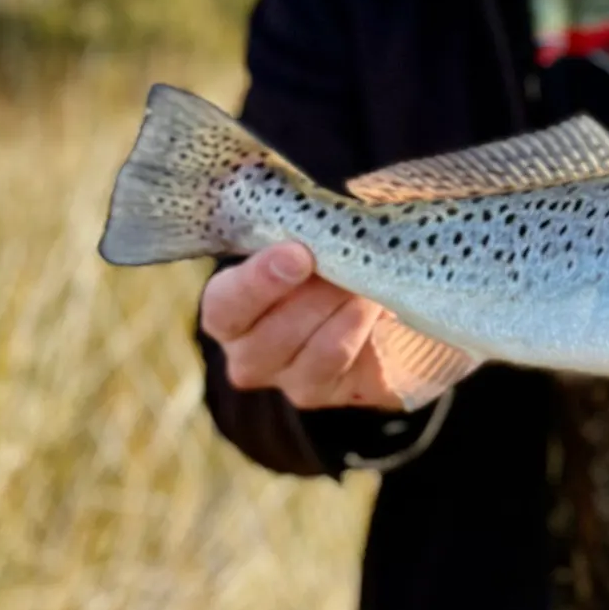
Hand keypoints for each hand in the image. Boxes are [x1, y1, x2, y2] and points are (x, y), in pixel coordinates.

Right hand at [201, 242, 402, 410]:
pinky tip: (380, 308)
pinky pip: (347, 368)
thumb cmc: (335, 251)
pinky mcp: (330, 393)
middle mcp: (249, 352)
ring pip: (316, 353)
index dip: (258, 282)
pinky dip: (366, 331)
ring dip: (347, 311)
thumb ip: (311, 225)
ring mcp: (288, 379)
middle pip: (268, 339)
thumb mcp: (319, 232)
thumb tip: (324, 217)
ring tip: (367, 283)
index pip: (225, 305)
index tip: (298, 254)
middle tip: (348, 265)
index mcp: (230, 306)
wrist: (383, 293)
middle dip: (315, 297)